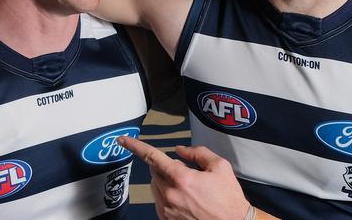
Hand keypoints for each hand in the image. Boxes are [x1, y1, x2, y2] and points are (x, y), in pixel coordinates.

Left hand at [118, 136, 250, 219]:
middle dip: (166, 167)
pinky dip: (168, 195)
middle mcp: (171, 194)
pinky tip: (186, 199)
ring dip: (166, 181)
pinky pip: (160, 201)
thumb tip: (180, 150)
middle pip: (155, 172)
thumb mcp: (220, 167)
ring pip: (156, 186)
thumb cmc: (228, 199)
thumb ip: (197, 153)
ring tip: (189, 189)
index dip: (136, 146)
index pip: (152, 157)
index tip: (122, 140)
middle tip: (186, 172)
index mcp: (182, 178)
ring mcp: (168, 210)